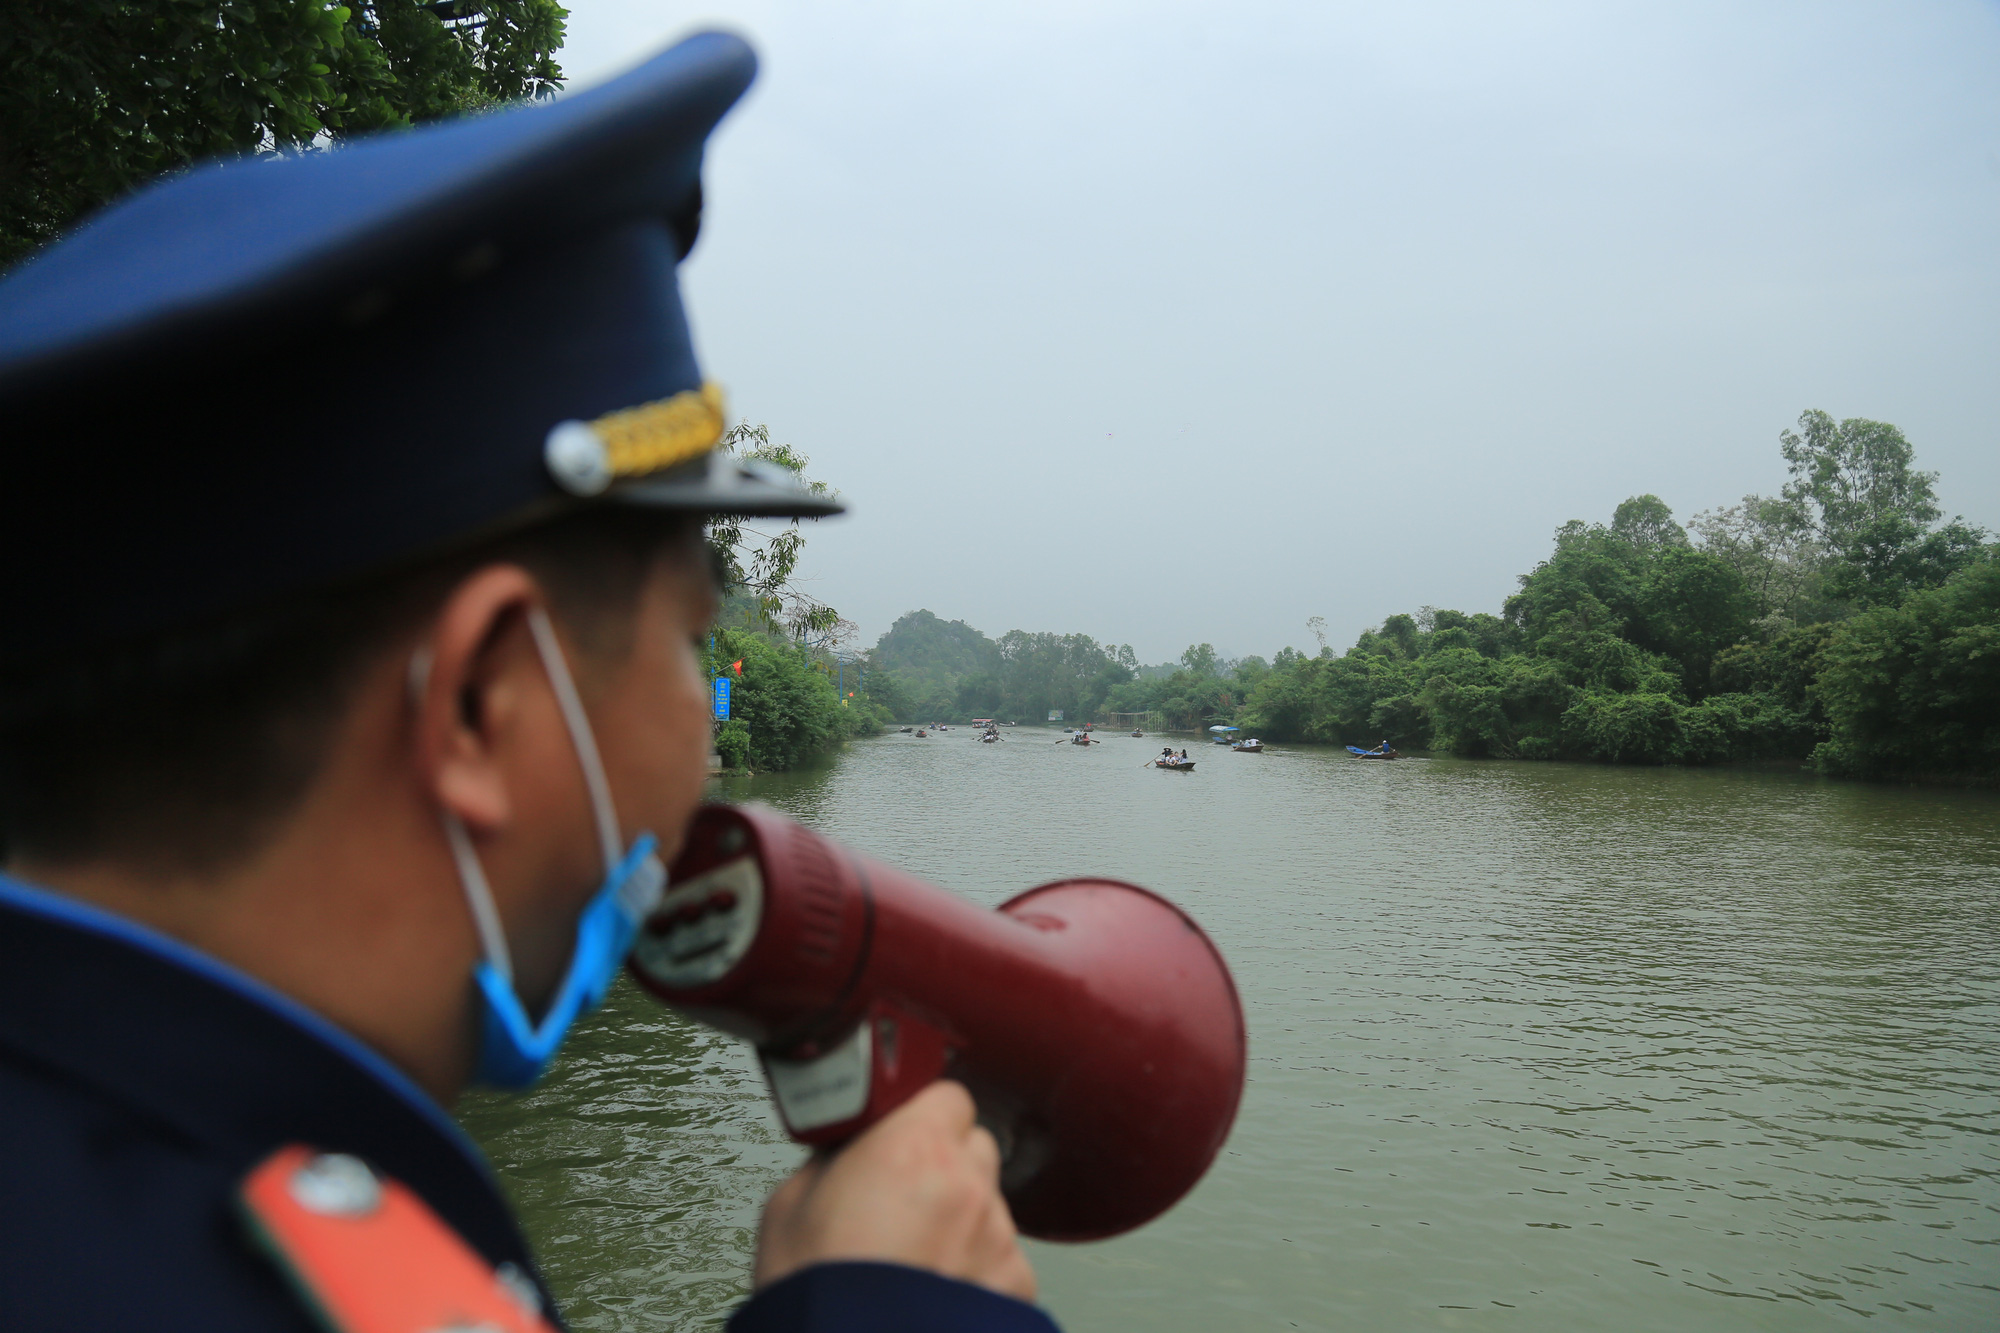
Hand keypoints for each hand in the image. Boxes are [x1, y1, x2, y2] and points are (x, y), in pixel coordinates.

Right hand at [752, 1080, 1036, 1300]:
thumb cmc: (816, 1295)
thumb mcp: (789, 1204)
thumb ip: (832, 1158)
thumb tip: (844, 1150)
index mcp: (912, 1147)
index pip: (946, 1095)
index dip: (922, 1116)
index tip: (903, 1135)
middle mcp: (966, 1184)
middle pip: (973, 1147)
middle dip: (943, 1164)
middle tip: (902, 1199)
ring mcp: (996, 1235)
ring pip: (988, 1204)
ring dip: (961, 1219)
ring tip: (914, 1257)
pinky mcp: (1014, 1284)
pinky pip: (1002, 1258)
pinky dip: (978, 1269)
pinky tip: (935, 1289)